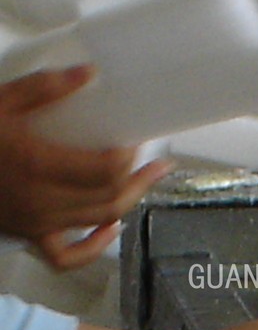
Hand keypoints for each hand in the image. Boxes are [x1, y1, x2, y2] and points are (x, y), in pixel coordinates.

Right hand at [0, 66, 172, 269]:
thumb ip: (44, 87)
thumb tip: (88, 73)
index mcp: (35, 164)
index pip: (104, 170)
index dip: (128, 159)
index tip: (136, 141)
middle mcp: (41, 199)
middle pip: (110, 196)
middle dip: (139, 180)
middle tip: (156, 162)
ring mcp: (37, 221)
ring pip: (98, 220)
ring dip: (128, 202)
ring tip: (146, 183)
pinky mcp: (29, 234)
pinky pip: (66, 256)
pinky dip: (93, 248)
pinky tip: (109, 229)